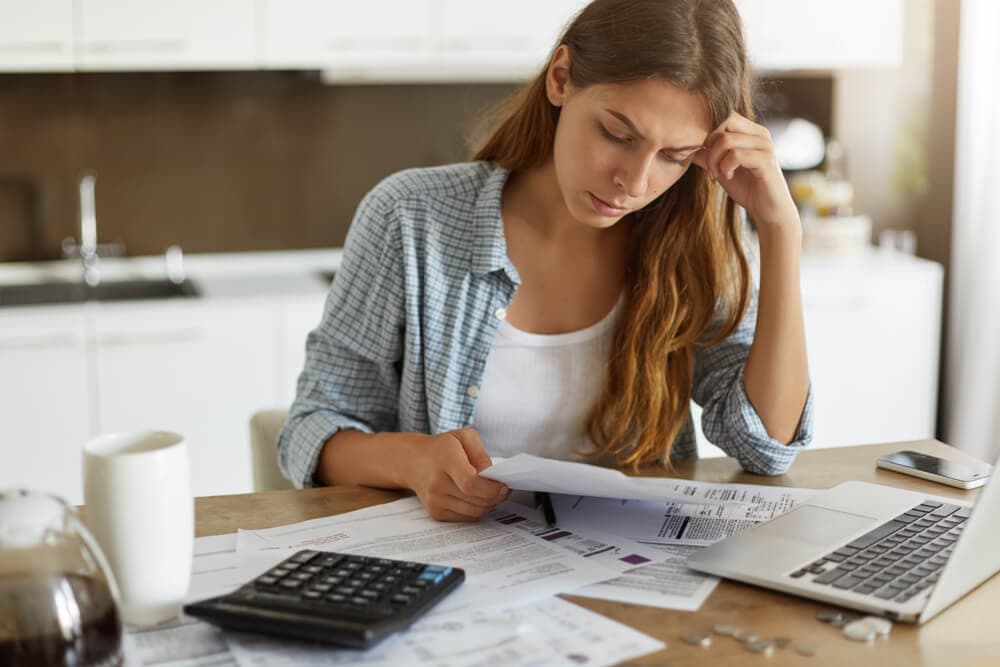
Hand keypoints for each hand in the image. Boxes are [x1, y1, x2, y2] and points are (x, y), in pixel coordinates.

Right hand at [404, 428, 508, 521]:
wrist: (413, 461)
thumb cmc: (441, 448)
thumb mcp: (464, 437)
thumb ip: (481, 455)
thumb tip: (492, 476)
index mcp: (445, 460)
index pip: (470, 483)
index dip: (491, 488)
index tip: (504, 486)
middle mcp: (437, 483)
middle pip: (475, 500)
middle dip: (495, 497)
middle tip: (503, 489)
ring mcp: (434, 500)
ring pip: (473, 512)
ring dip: (488, 505)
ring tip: (491, 492)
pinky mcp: (435, 512)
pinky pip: (465, 517)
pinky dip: (476, 510)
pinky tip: (476, 498)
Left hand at [692, 112, 799, 233]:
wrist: (768, 210)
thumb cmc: (746, 188)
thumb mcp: (720, 168)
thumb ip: (706, 155)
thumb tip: (684, 146)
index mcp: (751, 131)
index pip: (723, 115)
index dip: (707, 132)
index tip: (702, 154)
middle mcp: (760, 133)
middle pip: (724, 122)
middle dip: (709, 144)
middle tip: (709, 165)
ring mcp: (765, 145)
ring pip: (726, 140)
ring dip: (714, 160)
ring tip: (716, 174)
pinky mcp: (766, 160)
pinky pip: (736, 155)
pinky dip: (725, 167)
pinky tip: (727, 176)